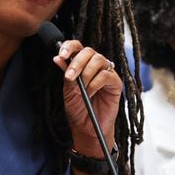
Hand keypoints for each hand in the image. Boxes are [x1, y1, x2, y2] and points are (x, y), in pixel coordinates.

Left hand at [52, 40, 121, 157]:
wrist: (87, 128)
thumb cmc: (78, 109)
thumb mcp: (68, 91)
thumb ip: (66, 74)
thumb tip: (58, 58)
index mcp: (81, 64)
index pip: (77, 47)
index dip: (69, 47)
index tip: (61, 55)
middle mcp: (94, 66)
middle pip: (88, 51)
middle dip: (77, 62)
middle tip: (70, 77)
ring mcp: (106, 73)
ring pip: (98, 60)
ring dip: (86, 73)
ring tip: (82, 89)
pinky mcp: (115, 83)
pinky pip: (107, 75)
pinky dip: (96, 83)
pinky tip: (90, 92)